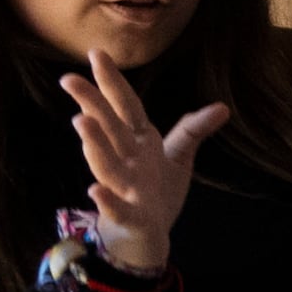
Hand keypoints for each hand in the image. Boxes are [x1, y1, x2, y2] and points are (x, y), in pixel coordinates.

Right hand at [61, 48, 226, 275]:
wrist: (147, 239)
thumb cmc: (158, 194)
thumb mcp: (177, 158)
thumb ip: (192, 131)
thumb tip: (223, 107)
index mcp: (138, 143)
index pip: (125, 107)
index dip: (112, 82)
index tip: (96, 53)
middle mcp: (127, 161)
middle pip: (109, 129)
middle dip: (91, 103)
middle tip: (69, 79)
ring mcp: (126, 189)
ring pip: (107, 164)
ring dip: (95, 144)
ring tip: (81, 120)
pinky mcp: (130, 218)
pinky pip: (117, 209)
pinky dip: (107, 201)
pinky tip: (95, 191)